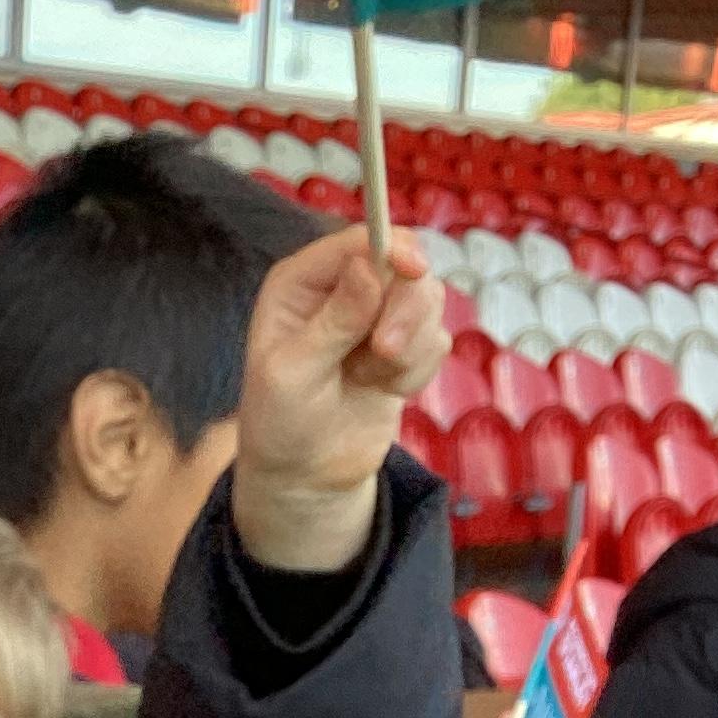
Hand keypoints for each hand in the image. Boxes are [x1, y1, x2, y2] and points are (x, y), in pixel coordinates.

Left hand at [231, 227, 447, 578]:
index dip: (392, 248)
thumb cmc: (281, 423)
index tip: (412, 271)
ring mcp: (377, 314)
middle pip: (405, 264)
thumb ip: (333, 321)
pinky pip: (436, 340)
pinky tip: (384, 391)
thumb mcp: (294, 374)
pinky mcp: (404, 344)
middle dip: (404, 310)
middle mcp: (342, 288)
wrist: (305, 476)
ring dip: (409, 347)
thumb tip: (366, 267)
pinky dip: (416, 371)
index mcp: (302, 282)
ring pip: (428, 299)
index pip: (359, 241)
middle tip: (382, 353)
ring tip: (370, 379)